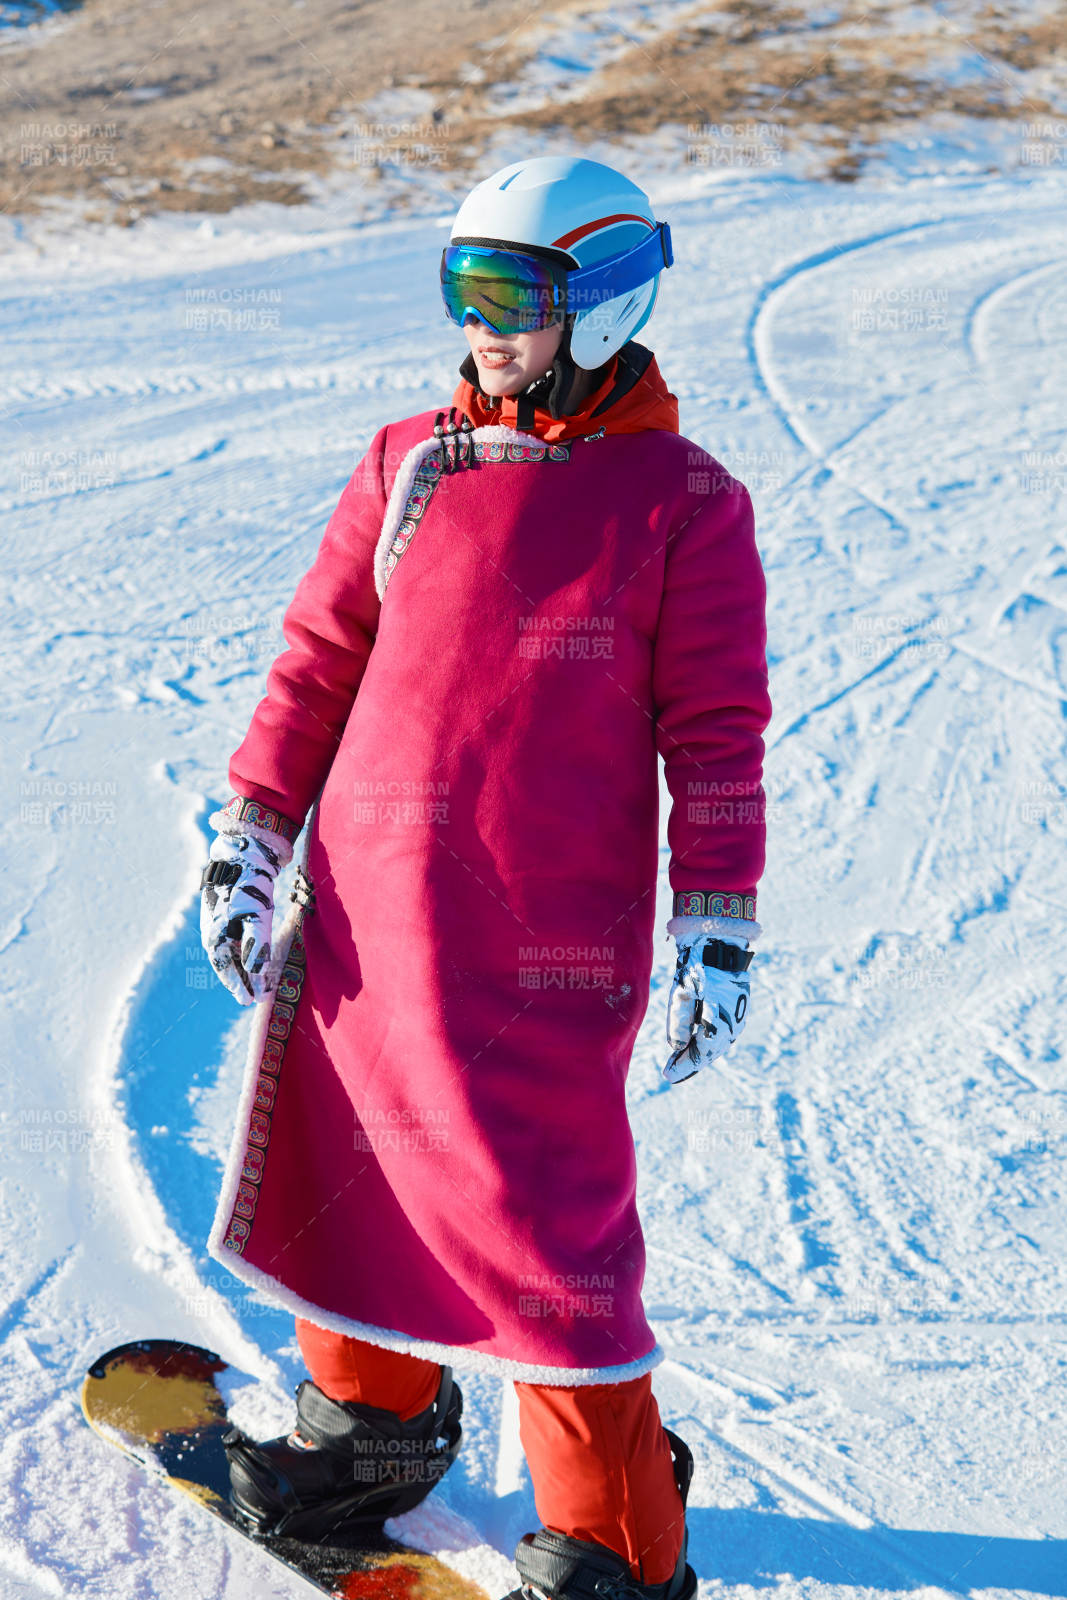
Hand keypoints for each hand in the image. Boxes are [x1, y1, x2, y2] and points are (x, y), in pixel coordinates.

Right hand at [200, 830, 286, 1005]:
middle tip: (256, 998)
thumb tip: (256, 973)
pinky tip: (255, 958)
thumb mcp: (256, 914)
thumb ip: (256, 944)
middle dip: (242, 980)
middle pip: (228, 962)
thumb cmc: (248, 882)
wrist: (243, 849)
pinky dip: (246, 951)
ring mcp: (221, 920)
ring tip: (258, 983)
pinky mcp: (230, 912)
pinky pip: (237, 939)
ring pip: (232, 951)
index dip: (237, 985)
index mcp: (215, 932)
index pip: (224, 967)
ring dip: (244, 968)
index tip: (250, 1001)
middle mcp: (214, 929)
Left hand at [662, 936, 750, 1084]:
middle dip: (690, 1063)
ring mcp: (736, 1020)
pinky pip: (721, 1035)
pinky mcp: (737, 1012)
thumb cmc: (699, 966)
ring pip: (716, 1044)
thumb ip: (679, 1022)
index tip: (668, 1076)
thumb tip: (676, 1047)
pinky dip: (707, 1042)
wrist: (722, 945)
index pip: (699, 1054)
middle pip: (708, 1052)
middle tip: (672, 1073)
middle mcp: (731, 1026)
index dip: (683, 1067)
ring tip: (682, 1062)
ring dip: (699, 1053)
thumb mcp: (683, 992)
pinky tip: (696, 1044)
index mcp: (718, 1023)